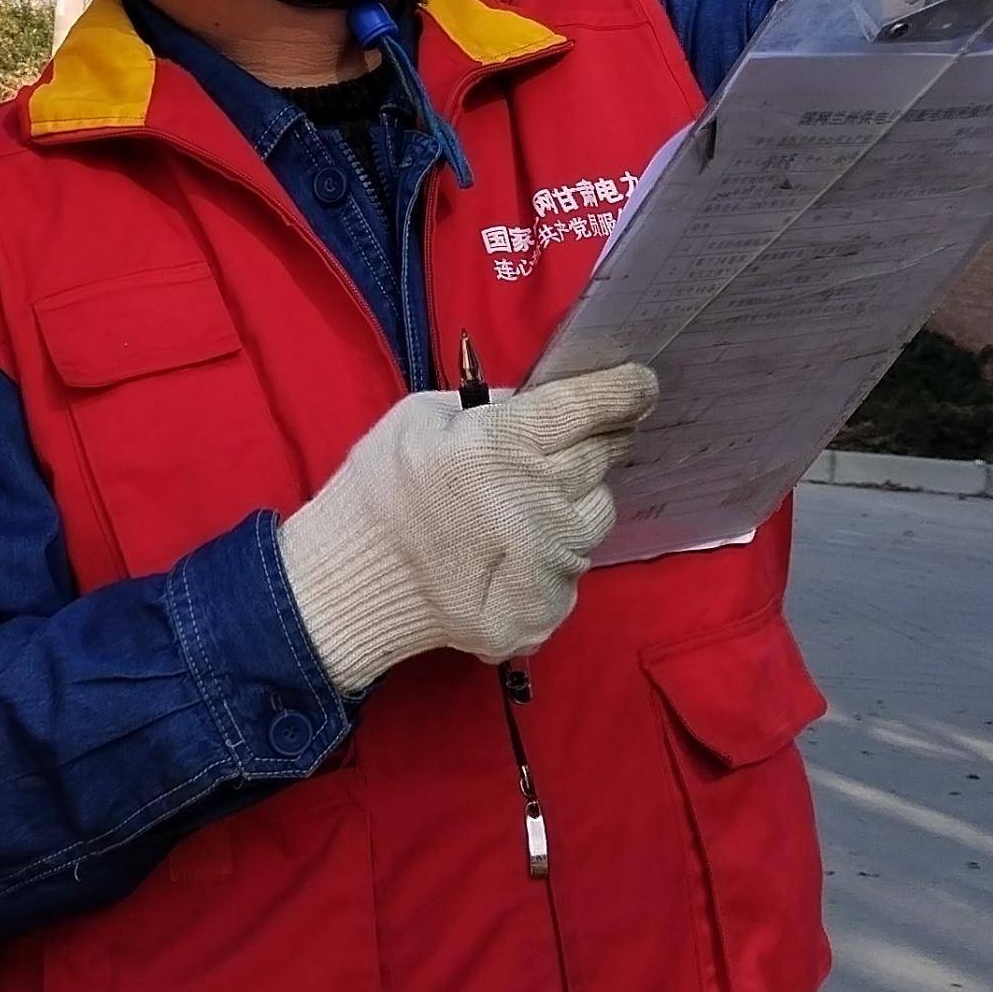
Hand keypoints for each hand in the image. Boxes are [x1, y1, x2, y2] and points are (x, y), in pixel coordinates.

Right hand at [277, 365, 659, 693]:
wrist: (351, 584)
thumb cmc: (380, 490)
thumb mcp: (420, 416)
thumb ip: (488, 406)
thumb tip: (541, 402)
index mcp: (500, 444)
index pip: (586, 406)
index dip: (623, 389)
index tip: (641, 383)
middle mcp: (534, 500)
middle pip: (602, 455)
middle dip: (600, 439)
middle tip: (571, 442)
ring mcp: (545, 561)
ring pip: (597, 513)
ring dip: (574, 501)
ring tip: (524, 507)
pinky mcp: (545, 608)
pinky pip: (574, 568)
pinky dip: (553, 556)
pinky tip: (508, 556)